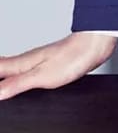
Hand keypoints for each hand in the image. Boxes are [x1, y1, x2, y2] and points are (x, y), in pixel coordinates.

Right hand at [0, 32, 117, 100]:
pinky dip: (19, 77)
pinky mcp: (48, 65)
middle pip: (1, 69)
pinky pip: (26, 72)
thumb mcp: (41, 76)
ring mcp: (37, 63)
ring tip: (2, 86)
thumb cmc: (72, 57)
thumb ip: (17, 84)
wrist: (94, 46)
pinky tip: (23, 83)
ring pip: (13, 70)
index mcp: (20, 64)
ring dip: (5, 77)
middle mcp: (25, 62)